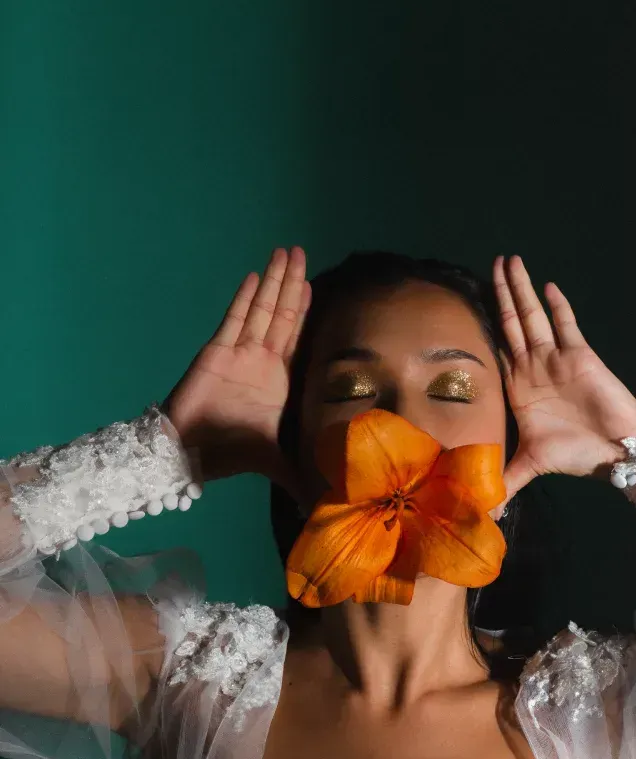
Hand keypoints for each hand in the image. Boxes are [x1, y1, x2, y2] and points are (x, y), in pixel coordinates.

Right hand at [162, 247, 309, 491]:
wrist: (187, 454)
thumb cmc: (229, 454)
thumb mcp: (277, 463)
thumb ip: (301, 477)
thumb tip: (325, 506)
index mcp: (279, 382)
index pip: (297, 339)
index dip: (306, 312)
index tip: (316, 286)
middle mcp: (261, 362)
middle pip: (282, 315)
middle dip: (291, 283)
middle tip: (302, 252)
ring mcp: (239, 354)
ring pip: (261, 310)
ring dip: (274, 281)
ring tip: (285, 252)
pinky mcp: (217, 352)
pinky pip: (235, 320)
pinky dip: (245, 298)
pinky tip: (255, 275)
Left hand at [492, 255, 635, 504]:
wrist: (617, 452)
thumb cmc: (577, 455)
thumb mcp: (531, 466)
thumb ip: (506, 481)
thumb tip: (482, 510)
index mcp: (517, 390)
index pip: (493, 351)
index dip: (480, 328)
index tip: (462, 305)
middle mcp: (533, 369)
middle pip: (510, 324)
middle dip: (498, 294)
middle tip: (488, 264)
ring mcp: (555, 359)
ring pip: (532, 317)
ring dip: (520, 289)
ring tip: (508, 261)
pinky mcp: (579, 355)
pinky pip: (565, 325)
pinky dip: (556, 306)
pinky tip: (545, 284)